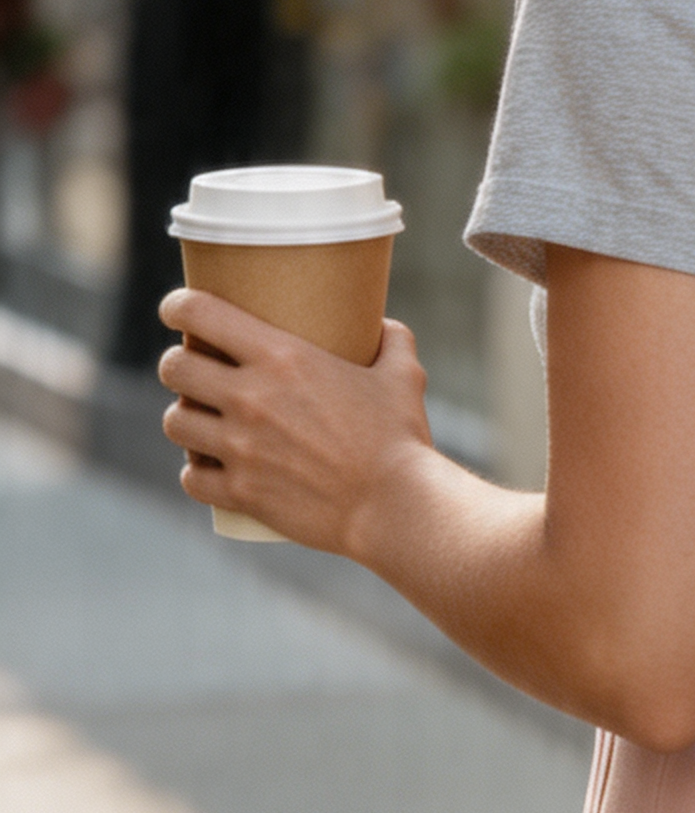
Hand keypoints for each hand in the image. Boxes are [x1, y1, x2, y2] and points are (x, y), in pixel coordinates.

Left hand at [156, 288, 435, 554]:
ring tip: (200, 420)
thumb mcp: (402, 375)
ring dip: (185, 418)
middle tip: (194, 370)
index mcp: (282, 356)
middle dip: (178, 365)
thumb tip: (382, 327)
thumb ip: (391, 341)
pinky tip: (208, 469)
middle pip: (174, 368)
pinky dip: (197, 473)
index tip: (177, 309)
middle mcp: (250, 397)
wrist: (394, 505)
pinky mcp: (241, 492)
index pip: (199, 313)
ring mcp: (240, 448)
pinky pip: (191, 479)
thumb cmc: (400, 437)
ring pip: (175, 422)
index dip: (178, 306)